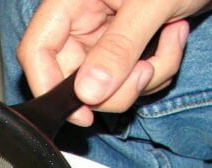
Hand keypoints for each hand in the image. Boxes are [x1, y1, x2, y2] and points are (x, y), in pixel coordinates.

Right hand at [16, 0, 211, 124]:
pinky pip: (130, 79)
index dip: (50, 86)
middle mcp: (81, 19)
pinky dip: (157, 71)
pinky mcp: (125, 47)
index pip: (37, 50)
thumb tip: (89, 92)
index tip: (82, 112)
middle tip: (145, 71)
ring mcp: (102, 36)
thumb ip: (119, 48)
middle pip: (73, 78)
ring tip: (170, 41)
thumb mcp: (151, 4)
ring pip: (105, 86)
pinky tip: (174, 37)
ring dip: (144, 79)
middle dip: (115, 88)